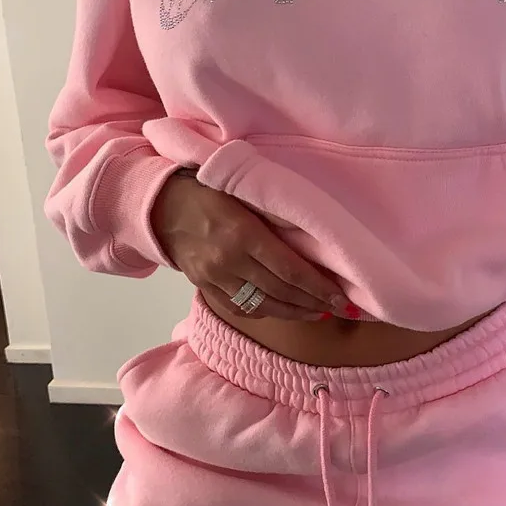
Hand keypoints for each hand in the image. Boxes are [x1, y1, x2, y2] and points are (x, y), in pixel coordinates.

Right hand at [151, 173, 350, 321]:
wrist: (162, 207)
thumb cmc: (211, 192)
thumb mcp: (245, 193)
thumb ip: (276, 215)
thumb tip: (315, 237)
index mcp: (244, 234)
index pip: (290, 270)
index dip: (319, 288)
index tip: (342, 298)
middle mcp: (230, 262)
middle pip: (280, 292)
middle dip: (314, 304)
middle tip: (340, 308)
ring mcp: (215, 279)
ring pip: (262, 306)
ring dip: (294, 313)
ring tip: (319, 313)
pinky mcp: (206, 289)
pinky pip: (241, 309)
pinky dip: (266, 313)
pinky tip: (285, 310)